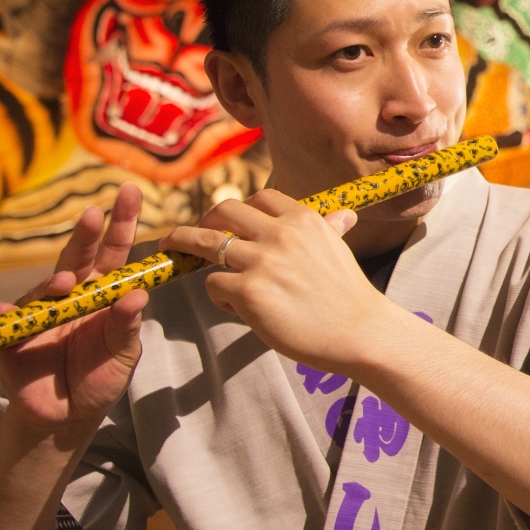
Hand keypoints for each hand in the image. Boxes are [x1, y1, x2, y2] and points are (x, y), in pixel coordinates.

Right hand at [0, 185, 149, 441]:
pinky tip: (7, 312)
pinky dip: (7, 318)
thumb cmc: (99, 377)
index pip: (112, 252)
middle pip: (77, 258)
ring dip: (52, 284)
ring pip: (42, 291)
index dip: (120, 223)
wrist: (68, 417)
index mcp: (101, 294)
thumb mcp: (122, 353)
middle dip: (85, 234)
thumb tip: (137, 296)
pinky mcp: (11, 340)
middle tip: (94, 213)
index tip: (130, 191)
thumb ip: (126, 326)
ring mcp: (38, 315)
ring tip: (65, 282)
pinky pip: (7, 326)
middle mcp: (69, 296)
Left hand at [160, 191, 379, 372]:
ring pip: (205, 243)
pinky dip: (218, 295)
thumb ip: (331, 230)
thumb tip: (344, 216)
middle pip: (224, 211)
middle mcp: (280, 234)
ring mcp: (262, 261)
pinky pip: (213, 284)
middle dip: (203, 221)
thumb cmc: (349, 296)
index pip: (260, 198)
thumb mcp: (339, 251)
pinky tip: (238, 308)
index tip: (230, 220)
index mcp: (303, 220)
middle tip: (192, 234)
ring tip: (170, 250)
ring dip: (184, 245)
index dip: (240, 208)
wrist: (360, 331)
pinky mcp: (248, 291)